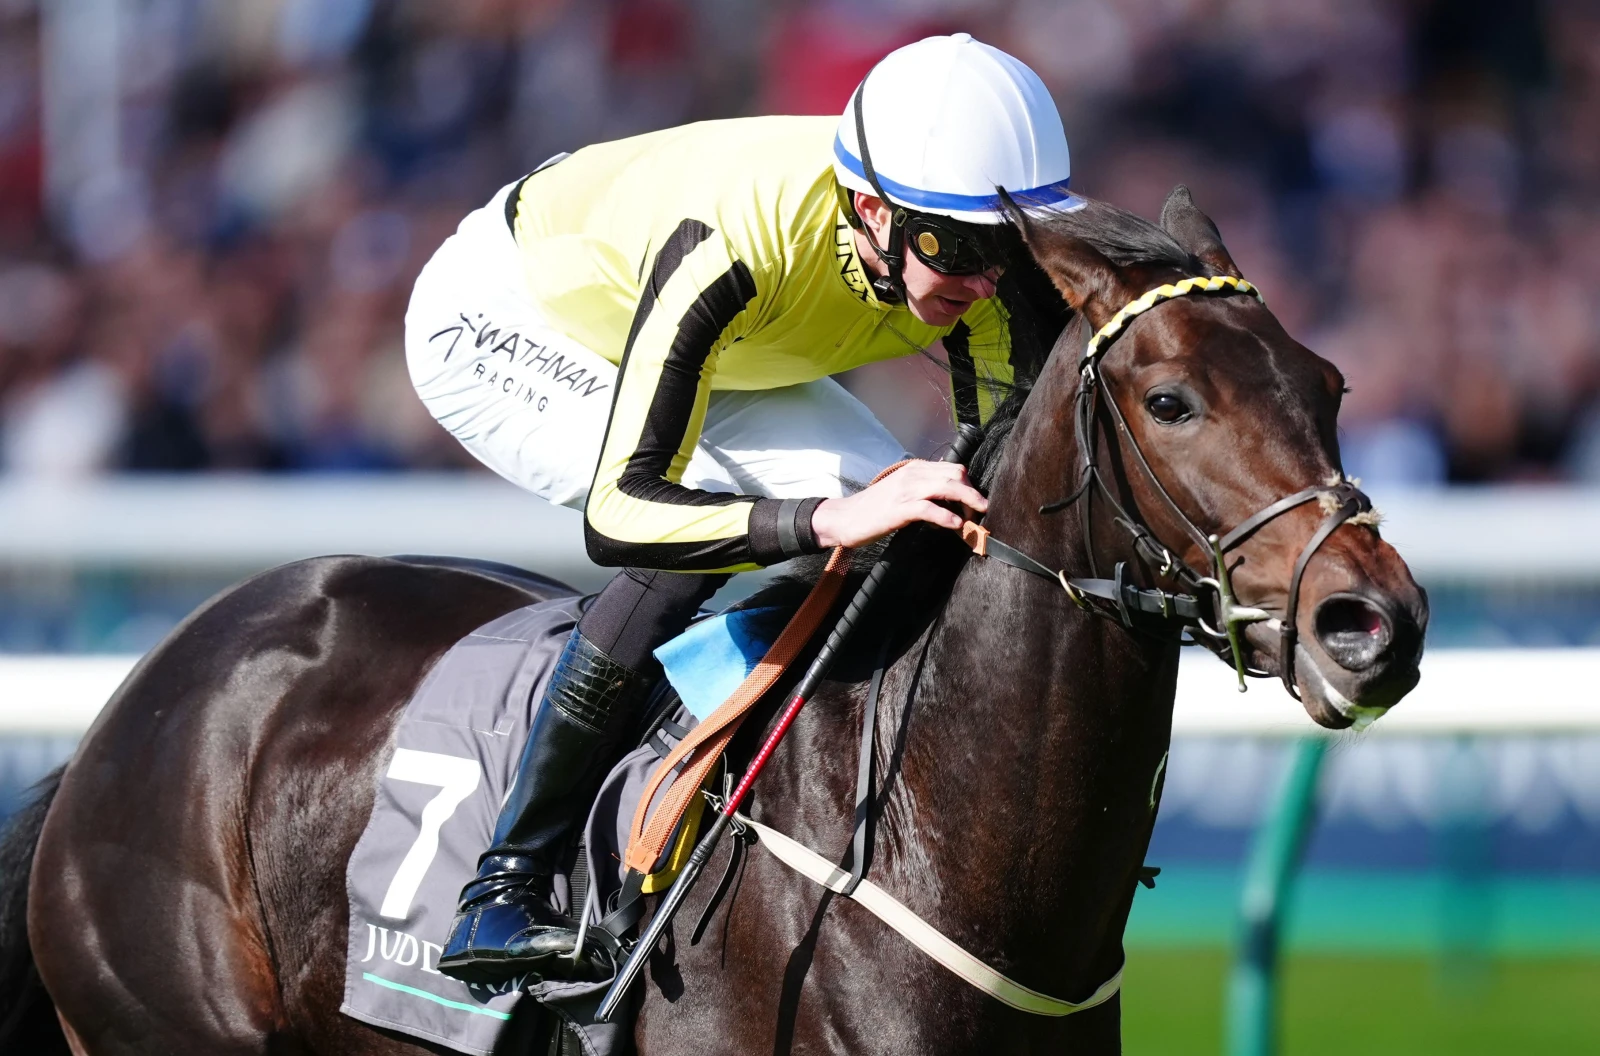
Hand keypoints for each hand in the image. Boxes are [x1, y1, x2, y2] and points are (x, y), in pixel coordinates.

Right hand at [810, 460, 987, 548]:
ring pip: (947, 487)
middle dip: (973, 494)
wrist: (844, 518)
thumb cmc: (874, 509)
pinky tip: (956, 526)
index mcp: (914, 469)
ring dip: (967, 504)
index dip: (969, 486)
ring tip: (975, 520)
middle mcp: (912, 475)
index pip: (953, 469)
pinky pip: (930, 509)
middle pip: (955, 475)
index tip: (975, 504)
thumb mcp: (901, 492)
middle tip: (980, 513)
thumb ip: (923, 491)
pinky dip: (947, 518)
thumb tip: (950, 503)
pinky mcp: (899, 509)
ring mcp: (905, 490)